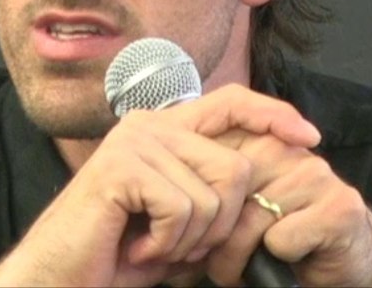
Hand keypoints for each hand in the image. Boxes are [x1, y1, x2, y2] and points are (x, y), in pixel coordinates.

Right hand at [0, 86, 320, 286]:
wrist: (62, 281)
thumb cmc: (120, 257)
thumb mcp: (184, 224)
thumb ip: (219, 196)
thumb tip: (277, 175)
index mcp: (165, 130)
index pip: (232, 102)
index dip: (273, 114)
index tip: (308, 138)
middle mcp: (150, 126)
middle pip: (236, 165)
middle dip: (221, 224)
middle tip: (179, 245)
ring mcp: (134, 142)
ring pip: (214, 195)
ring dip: (191, 240)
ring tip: (151, 245)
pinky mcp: (122, 167)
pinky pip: (183, 209)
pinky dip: (167, 244)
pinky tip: (135, 247)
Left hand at [202, 124, 371, 286]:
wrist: (347, 259)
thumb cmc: (280, 236)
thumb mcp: (234, 208)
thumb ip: (203, 193)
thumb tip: (157, 207)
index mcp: (257, 139)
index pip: (208, 151)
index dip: (191, 200)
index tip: (191, 234)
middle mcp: (285, 148)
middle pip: (223, 191)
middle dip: (210, 237)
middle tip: (211, 261)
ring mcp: (314, 173)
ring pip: (249, 219)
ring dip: (237, 258)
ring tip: (241, 270)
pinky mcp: (338, 204)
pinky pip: (281, 238)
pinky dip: (277, 259)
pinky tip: (286, 260)